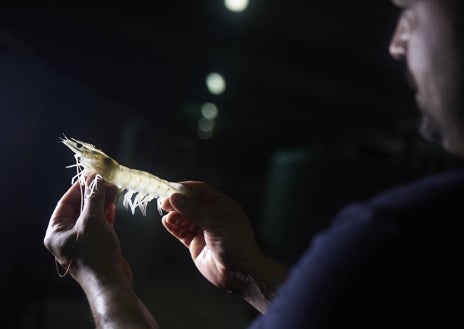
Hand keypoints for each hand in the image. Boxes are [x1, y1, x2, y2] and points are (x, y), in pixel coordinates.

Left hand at [44, 175, 130, 284]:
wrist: (110, 281)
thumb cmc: (96, 252)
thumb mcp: (92, 221)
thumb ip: (94, 199)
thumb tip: (97, 180)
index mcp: (56, 232)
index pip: (65, 203)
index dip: (79, 188)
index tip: (92, 175)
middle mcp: (66, 237)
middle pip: (79, 209)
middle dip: (93, 194)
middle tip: (106, 181)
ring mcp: (82, 242)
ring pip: (90, 216)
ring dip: (102, 202)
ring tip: (113, 189)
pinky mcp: (96, 246)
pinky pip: (99, 225)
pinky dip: (106, 214)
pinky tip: (113, 205)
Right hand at [161, 181, 287, 312]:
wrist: (239, 272)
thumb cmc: (234, 243)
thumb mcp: (215, 223)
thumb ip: (194, 210)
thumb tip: (174, 197)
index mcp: (221, 205)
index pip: (201, 191)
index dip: (186, 189)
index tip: (171, 190)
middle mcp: (211, 215)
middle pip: (190, 203)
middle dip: (177, 203)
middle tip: (165, 204)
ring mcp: (203, 229)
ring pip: (184, 217)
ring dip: (175, 216)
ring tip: (170, 218)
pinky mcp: (195, 243)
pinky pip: (181, 231)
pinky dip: (173, 227)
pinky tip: (167, 223)